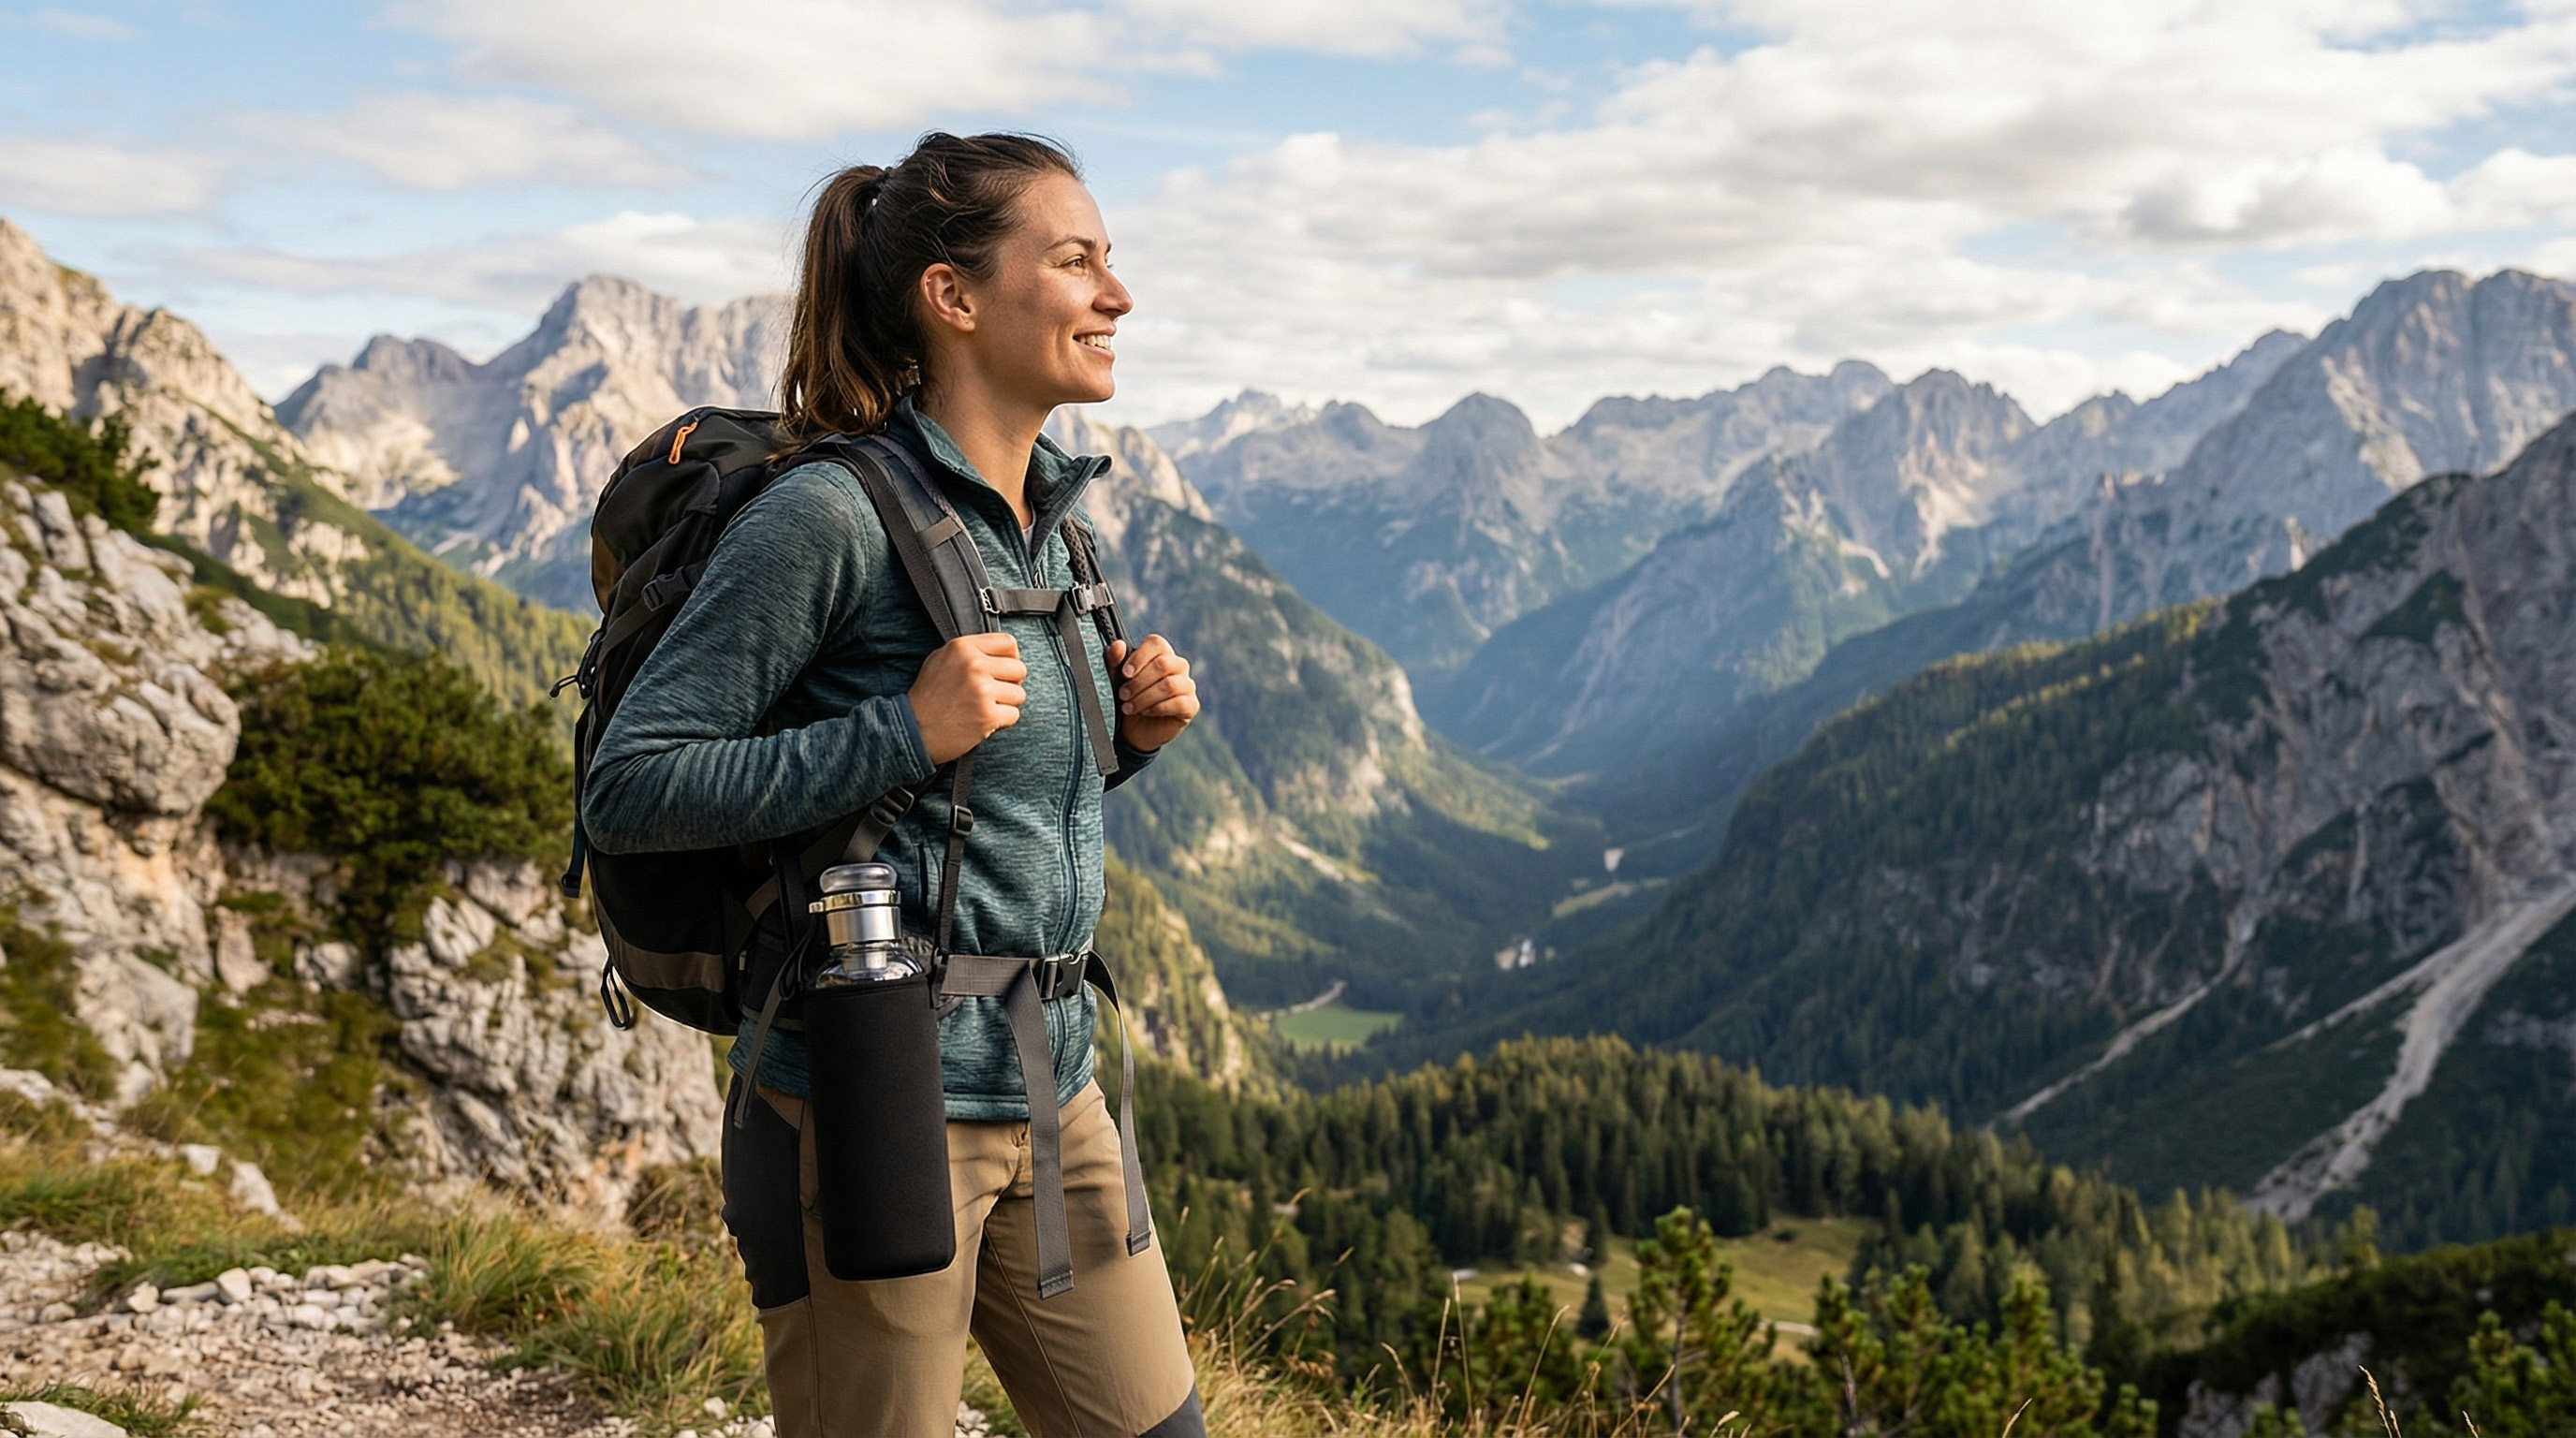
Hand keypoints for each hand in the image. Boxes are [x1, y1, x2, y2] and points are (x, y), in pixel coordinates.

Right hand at [907, 634, 1025, 764]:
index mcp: (962, 648)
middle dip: (1011, 684)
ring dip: (1006, 704)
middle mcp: (974, 665)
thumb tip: (1002, 652)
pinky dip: (1001, 722)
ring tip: (984, 708)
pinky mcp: (987, 715)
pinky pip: (1013, 715)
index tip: (1003, 671)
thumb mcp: (940, 660)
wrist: (913, 730)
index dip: (1012, 658)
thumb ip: (969, 652)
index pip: (1008, 643)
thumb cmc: (928, 697)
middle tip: (994, 694)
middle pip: (1019, 669)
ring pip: (1019, 694)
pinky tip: (982, 722)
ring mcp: (982, 690)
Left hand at [1108, 634, 1198, 752]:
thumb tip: (1118, 645)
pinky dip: (1159, 708)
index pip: (1156, 643)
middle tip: (1123, 695)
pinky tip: (1146, 712)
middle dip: (1139, 681)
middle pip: (1164, 663)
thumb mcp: (1114, 679)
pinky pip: (1180, 703)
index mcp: (1161, 654)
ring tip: (1129, 707)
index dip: (1140, 657)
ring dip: (1145, 697)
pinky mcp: (1191, 705)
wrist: (1132, 730)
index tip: (1125, 674)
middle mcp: (1178, 666)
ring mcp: (1187, 685)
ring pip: (1170, 684)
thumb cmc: (1126, 699)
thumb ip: (1114, 661)